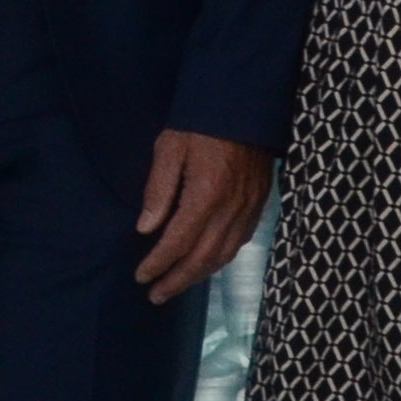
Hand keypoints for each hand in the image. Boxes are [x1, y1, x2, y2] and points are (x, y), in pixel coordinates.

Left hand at [133, 130, 270, 300]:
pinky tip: (206, 264)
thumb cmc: (200, 123)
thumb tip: (146, 229)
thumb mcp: (169, 148)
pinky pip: (240, 242)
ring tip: (176, 285)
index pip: (179, 242)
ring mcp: (249, 208)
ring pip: (224, 254)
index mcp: (206, 195)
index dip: (159, 263)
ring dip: (199, 275)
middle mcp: (231, 209)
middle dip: (177, 280)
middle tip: (156, 295)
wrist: (245, 104)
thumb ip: (158, 190)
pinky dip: (220, 259)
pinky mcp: (259, 204)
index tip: (141, 276)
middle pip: (203, 258)